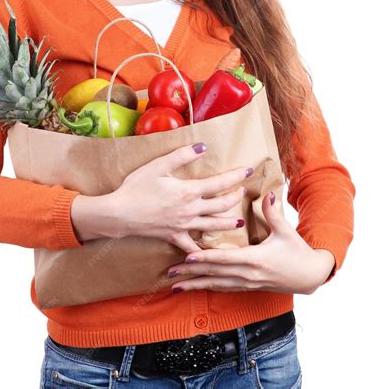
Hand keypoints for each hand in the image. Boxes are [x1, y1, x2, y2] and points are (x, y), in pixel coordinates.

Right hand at [110, 143, 252, 253]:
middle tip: (243, 191)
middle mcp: (191, 210)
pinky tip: (211, 252)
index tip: (248, 170)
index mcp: (189, 191)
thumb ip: (182, 155)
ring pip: (214, 226)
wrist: (120, 213)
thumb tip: (203, 147)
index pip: (220, 183)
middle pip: (222, 205)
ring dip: (229, 223)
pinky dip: (204, 250)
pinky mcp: (174, 237)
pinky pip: (193, 246)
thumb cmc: (137, 187)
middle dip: (235, 197)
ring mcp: (184, 226)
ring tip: (238, 221)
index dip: (236, 176)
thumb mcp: (158, 166)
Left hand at [167, 191, 335, 294]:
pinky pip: (225, 288)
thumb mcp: (286, 230)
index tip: (186, 257)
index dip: (205, 259)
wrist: (311, 276)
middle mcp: (248, 274)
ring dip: (196, 284)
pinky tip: (197, 287)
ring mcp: (248, 283)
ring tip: (177, 285)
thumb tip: (266, 193)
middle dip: (191, 274)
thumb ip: (272, 212)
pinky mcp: (249, 287)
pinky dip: (208, 287)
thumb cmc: (298, 252)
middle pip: (215, 274)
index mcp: (255, 259)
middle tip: (171, 273)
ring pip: (217, 285)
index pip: (224, 259)